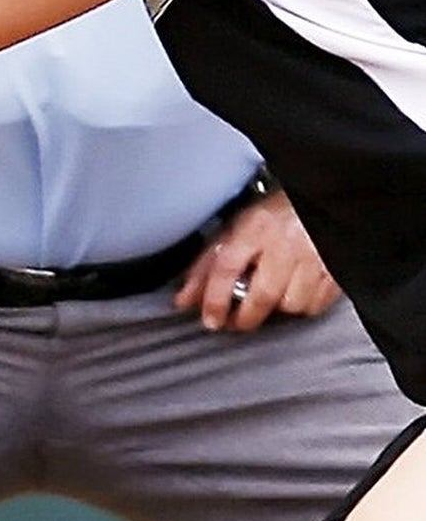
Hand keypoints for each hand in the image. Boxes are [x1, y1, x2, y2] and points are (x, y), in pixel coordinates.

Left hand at [174, 189, 340, 332]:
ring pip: (291, 303)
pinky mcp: (336, 268)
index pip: (227, 267)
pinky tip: (294, 293)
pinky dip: (302, 306)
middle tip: (235, 322)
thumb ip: (206, 266)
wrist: (317, 198)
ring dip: (276, 308)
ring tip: (270, 297)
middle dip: (245, 317)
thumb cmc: (274, 216)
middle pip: (262, 294)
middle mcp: (284, 242)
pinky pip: (316, 304)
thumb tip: (184, 299)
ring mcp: (314, 256)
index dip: (215, 299)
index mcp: (255, 227)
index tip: (210, 319)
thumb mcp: (235, 230)